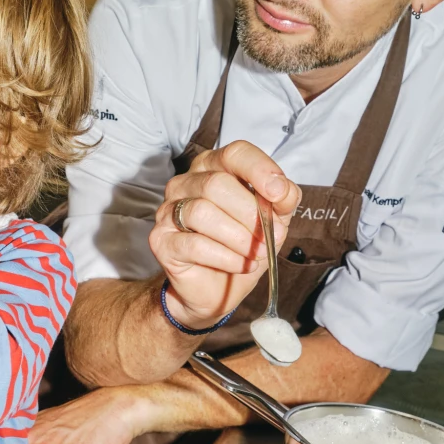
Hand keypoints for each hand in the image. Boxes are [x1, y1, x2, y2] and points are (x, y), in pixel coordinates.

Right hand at [149, 140, 300, 328]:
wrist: (216, 289)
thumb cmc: (241, 247)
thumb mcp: (273, 221)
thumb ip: (283, 200)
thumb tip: (283, 190)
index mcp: (213, 168)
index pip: (234, 154)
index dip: (259, 170)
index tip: (278, 194)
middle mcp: (186, 183)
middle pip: (217, 184)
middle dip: (250, 214)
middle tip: (270, 237)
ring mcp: (168, 210)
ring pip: (203, 212)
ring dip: (239, 238)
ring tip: (256, 254)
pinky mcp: (161, 240)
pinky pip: (194, 243)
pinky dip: (226, 257)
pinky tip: (240, 264)